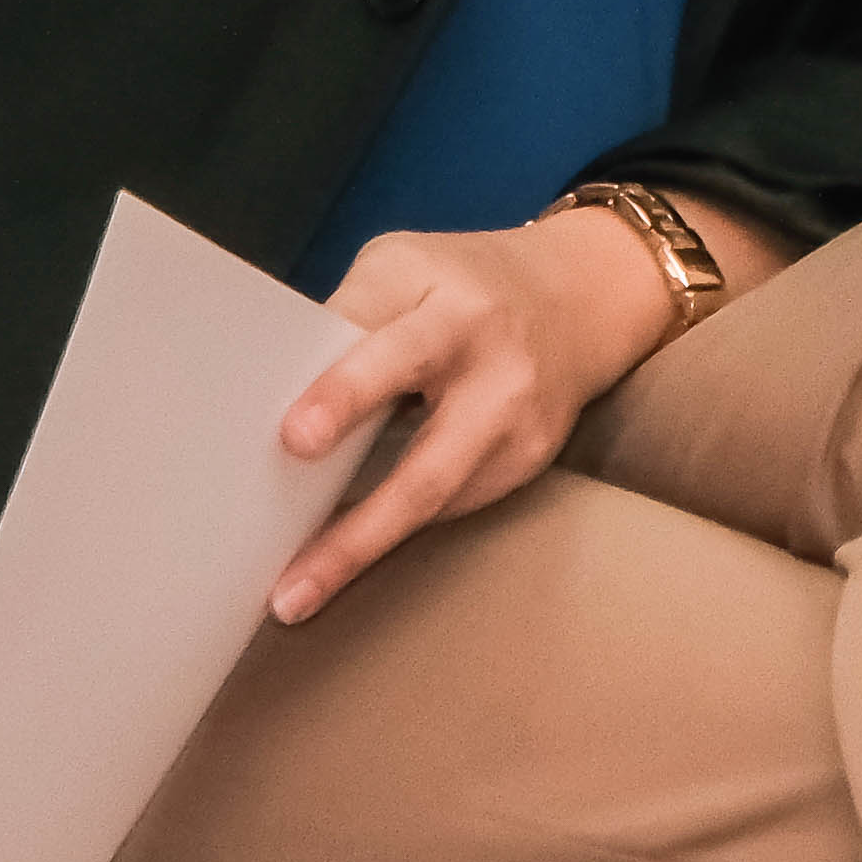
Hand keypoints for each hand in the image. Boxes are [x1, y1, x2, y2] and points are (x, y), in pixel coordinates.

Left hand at [255, 212, 684, 619]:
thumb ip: (354, 318)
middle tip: (297, 573)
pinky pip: (450, 505)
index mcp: (454, 310)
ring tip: (297, 594)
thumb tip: (281, 392)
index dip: (344, 394)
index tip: (296, 438)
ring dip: (363, 549)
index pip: (393, 352)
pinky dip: (392, 530)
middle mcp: (497, 374)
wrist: (580, 297)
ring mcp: (519, 429)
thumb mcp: (405, 267)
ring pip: (437, 501)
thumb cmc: (462, 283)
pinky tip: (341, 558)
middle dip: (363, 522)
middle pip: (430, 461)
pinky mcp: (528, 463)